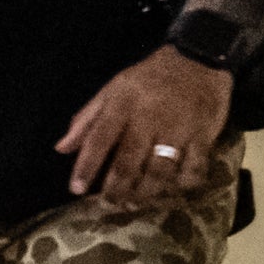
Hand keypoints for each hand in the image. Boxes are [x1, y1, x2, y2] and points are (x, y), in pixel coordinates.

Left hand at [57, 47, 234, 206]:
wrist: (198, 58)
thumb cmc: (149, 79)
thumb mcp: (114, 89)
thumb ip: (87, 120)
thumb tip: (61, 149)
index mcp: (123, 104)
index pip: (99, 138)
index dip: (86, 166)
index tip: (75, 189)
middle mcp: (149, 118)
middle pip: (129, 162)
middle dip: (116, 189)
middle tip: (109, 204)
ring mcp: (178, 128)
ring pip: (159, 170)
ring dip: (145, 192)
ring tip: (135, 203)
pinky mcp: (203, 135)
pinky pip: (193, 167)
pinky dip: (182, 183)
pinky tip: (172, 189)